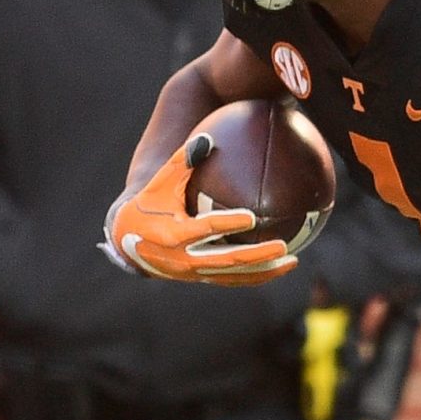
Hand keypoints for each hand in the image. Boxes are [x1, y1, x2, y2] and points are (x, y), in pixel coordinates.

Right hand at [101, 134, 294, 286]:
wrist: (128, 243)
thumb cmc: (148, 206)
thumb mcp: (159, 183)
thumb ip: (182, 162)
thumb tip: (207, 138)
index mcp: (173, 233)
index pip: (205, 230)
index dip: (227, 224)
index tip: (251, 216)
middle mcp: (184, 259)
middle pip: (226, 259)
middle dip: (255, 255)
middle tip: (282, 245)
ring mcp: (194, 273)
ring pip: (234, 276)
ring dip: (264, 271)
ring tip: (292, 261)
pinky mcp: (201, 279)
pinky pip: (233, 281)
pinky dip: (257, 276)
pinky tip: (280, 266)